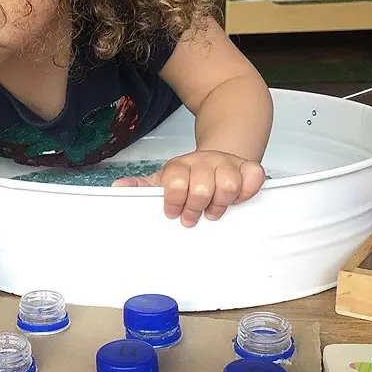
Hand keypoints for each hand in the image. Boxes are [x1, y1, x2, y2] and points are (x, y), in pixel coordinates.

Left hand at [112, 150, 265, 226]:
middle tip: (194, 217)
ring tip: (213, 210)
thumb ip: (143, 186)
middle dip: (196, 208)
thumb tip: (118, 187)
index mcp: (180, 166)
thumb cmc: (189, 175)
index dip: (174, 201)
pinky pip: (254, 177)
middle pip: (202, 187)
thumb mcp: (164, 180)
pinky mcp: (249, 166)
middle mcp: (204, 161)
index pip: (175, 182)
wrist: (218, 154)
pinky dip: (248, 191)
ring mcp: (227, 163)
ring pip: (228, 185)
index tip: (173, 212)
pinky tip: (238, 198)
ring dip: (220, 203)